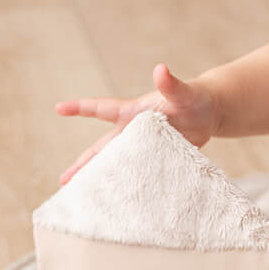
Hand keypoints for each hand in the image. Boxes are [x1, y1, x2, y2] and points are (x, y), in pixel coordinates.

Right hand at [55, 63, 215, 184]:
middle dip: (84, 163)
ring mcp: (144, 145)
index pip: (102, 109)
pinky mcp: (157, 158)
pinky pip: (138, 172)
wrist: (210, 114)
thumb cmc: (194, 97)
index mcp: (134, 112)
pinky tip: (119, 200)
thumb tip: (161, 69)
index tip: (58, 108)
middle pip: (103, 148)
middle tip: (64, 181)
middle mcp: (134, 129)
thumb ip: (171, 84)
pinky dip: (127, 184)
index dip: (81, 108)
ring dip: (102, 177)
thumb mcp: (183, 92)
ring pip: (118, 163)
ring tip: (83, 195)